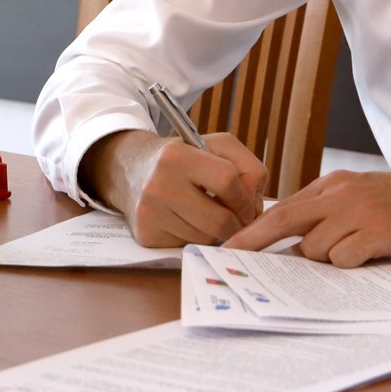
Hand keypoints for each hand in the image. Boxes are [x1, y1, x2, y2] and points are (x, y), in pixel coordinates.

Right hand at [80, 129, 266, 246]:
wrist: (136, 170)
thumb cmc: (187, 158)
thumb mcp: (218, 146)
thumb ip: (249, 168)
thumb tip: (254, 207)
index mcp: (177, 156)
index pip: (228, 181)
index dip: (245, 197)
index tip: (249, 204)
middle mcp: (159, 185)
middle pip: (219, 220)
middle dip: (237, 223)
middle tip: (239, 219)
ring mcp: (150, 213)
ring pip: (206, 237)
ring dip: (217, 231)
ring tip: (211, 214)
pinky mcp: (146, 235)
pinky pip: (188, 245)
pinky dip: (198, 237)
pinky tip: (191, 221)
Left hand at [223, 167, 390, 266]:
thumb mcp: (359, 194)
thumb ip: (326, 211)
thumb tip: (294, 244)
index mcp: (333, 183)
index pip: (284, 207)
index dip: (254, 229)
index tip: (230, 245)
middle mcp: (341, 194)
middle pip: (286, 220)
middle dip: (256, 241)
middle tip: (235, 257)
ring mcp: (358, 212)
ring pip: (316, 248)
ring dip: (327, 258)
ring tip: (358, 247)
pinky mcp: (377, 232)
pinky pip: (344, 259)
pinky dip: (350, 263)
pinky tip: (371, 252)